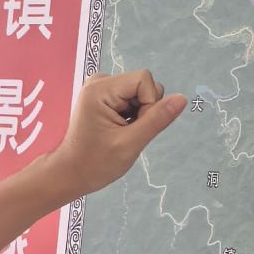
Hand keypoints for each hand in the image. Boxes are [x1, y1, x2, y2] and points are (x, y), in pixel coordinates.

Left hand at [47, 70, 188, 201]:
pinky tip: (119, 129)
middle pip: (143, 84)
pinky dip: (131, 114)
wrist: (71, 173)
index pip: (144, 80)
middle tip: (128, 132)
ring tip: (122, 132)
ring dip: (139, 113)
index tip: (136, 126)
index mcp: (101, 89)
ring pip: (139, 92)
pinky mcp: (103, 96)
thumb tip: (182, 98)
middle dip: (144, 109)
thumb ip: (158, 119)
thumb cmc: (97, 163)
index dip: (150, 103)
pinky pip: (130, 98)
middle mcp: (99, 81)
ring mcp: (100, 88)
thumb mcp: (131, 143)